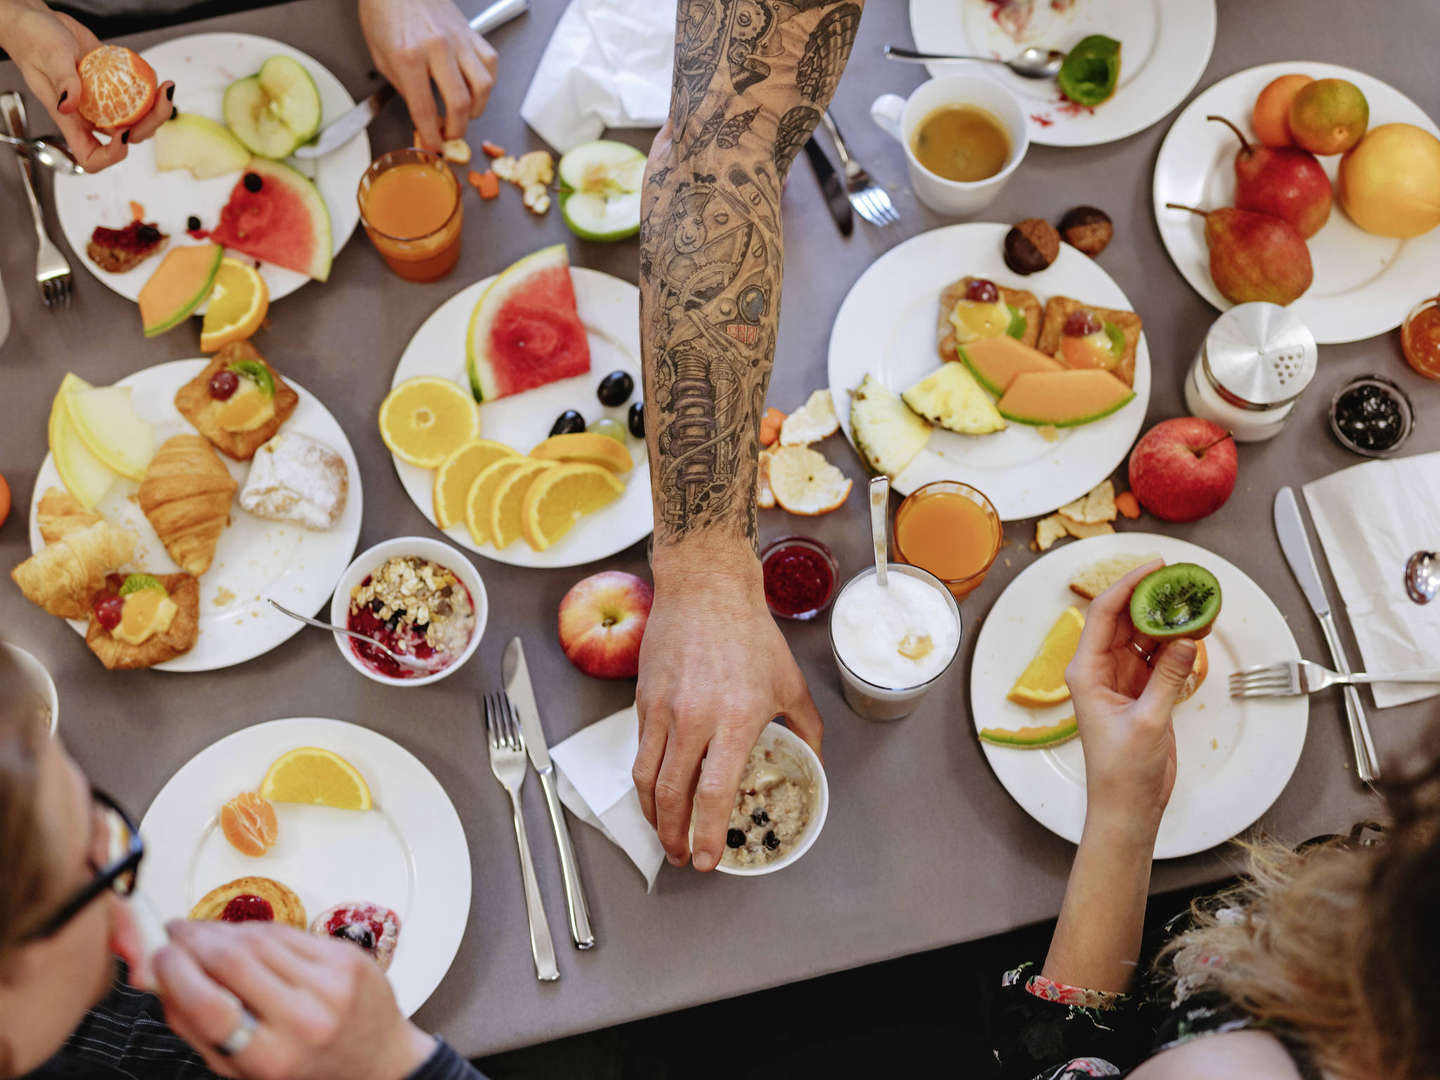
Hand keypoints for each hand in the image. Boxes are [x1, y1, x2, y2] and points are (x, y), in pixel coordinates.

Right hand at [1, 2, 172, 172]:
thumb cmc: (35, 41)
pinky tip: (157, 79)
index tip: (123, 133)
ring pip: (139, 121)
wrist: (42, 23)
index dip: (112, 155)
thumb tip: (68, 105)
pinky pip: (139, 99)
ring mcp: (105, 103)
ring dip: (157, 110)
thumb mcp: (48, 57)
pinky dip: (152, 93)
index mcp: (71, 120)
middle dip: (149, 124)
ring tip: (165, 87)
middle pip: (128, 138)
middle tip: (161, 97)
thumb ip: (61, 81)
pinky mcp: (116, 86)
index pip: (92, 157)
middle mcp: (91, 116)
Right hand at [153, 920, 434, 1079]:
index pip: (211, 1006)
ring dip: (221, 930)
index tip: (156, 957)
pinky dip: (257, 931)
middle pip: (232, 961)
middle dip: (193, 941)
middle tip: (171, 934)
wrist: (378, 1063)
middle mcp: (305, 1018)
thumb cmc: (305, 1071)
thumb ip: (199, 1029)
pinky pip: (288, 933)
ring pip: (259, 939)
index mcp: (272, 1059)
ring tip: (201, 933)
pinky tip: (242, 934)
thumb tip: (159, 979)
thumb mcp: (244, 1071)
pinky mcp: (347, 957)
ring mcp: (331, 983)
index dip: (175, 973)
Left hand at [359, 0, 496, 149]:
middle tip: (450, 134)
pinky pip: (489, 65)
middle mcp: (438, 48)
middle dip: (457, 130)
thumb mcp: (381, 56)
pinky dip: (486, 83)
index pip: (425, 111)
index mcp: (408, 56)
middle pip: (460, 104)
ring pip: (483, 87)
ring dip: (476, 109)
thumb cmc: (385, 12)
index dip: (431, 136)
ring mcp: (458, 40)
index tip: (433, 145)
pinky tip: (474, 87)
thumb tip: (423, 114)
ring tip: (464, 113)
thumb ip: (404, 88)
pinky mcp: (471, 33)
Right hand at [634, 545, 822, 871]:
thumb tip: (813, 758)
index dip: (707, 832)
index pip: (712, 792)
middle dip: (674, 835)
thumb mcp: (789, 683)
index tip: (708, 859)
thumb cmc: (749, 634)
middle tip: (682, 855)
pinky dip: (646, 779)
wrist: (705, 590)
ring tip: (664, 833)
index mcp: (733, 719)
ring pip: (646, 778)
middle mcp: (693, 719)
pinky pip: (641, 751)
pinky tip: (656, 790)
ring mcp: (663, 710)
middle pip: (672, 794)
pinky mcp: (644, 700)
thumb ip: (805, 726)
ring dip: (653, 815)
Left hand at [1064, 560, 1196, 830]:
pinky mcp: (1141, 692)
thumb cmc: (1123, 770)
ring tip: (1196, 604)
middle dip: (1153, 599)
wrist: (1128, 805)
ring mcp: (1121, 679)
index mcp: (1087, 671)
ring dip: (1168, 622)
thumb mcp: (1150, 720)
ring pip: (1145, 637)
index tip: (1155, 565)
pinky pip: (1158, 658)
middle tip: (1184, 582)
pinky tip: (1196, 634)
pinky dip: (1176, 647)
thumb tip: (1183, 639)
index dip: (1128, 584)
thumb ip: (1168, 677)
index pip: (1105, 613)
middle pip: (1126, 619)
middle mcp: (1100, 669)